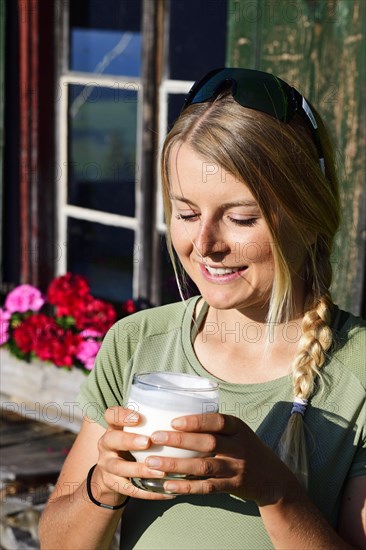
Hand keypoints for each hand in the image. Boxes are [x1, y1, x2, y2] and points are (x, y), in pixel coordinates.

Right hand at [94, 407, 175, 501]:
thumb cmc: (131, 446)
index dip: (122, 415)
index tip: (138, 418)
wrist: (112, 475)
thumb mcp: (134, 431)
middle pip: (112, 440)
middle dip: (130, 441)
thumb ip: (152, 424)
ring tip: (161, 471)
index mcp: (113, 427)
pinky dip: (149, 492)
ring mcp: (107, 465)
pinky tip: (167, 492)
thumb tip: (188, 412)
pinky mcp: (114, 484)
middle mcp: (106, 444)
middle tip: (148, 442)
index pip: (111, 415)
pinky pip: (130, 490)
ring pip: (120, 468)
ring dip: (140, 469)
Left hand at [144, 413, 300, 504]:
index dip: (196, 421)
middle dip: (179, 440)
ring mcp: (237, 468)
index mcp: (238, 428)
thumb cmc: (246, 448)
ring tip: (152, 464)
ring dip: (176, 465)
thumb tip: (176, 416)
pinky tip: (168, 486)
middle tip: (155, 438)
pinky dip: (187, 487)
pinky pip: (207, 487)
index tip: (173, 421)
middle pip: (208, 442)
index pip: (217, 421)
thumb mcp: (238, 432)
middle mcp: (239, 446)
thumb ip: (215, 426)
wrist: (273, 478)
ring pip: (204, 467)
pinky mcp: (234, 486)